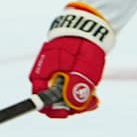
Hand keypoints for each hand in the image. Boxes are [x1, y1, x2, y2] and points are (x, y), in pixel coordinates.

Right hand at [29, 2, 115, 117]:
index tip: (71, 112)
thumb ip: (76, 87)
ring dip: (78, 100)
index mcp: (41, 76)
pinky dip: (79, 92)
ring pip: (63, 96)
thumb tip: (72, 106)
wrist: (88, 24)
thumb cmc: (83, 45)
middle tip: (92, 102)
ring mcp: (54, 73)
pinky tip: (93, 94)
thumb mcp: (82, 69)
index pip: (42, 104)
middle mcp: (44, 76)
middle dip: (72, 105)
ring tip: (95, 98)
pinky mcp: (63, 71)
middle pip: (54, 102)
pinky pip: (68, 87)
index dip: (56, 111)